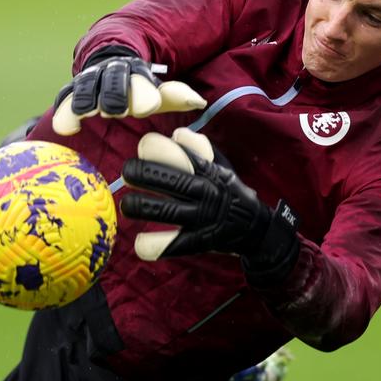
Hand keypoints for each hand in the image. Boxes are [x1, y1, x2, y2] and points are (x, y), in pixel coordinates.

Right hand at [52, 55, 205, 135]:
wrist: (110, 61)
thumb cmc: (140, 89)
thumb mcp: (159, 92)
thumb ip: (176, 96)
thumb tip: (198, 101)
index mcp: (136, 73)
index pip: (140, 80)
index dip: (144, 92)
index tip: (149, 107)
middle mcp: (111, 73)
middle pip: (112, 81)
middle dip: (115, 94)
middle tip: (116, 111)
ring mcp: (89, 80)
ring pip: (85, 86)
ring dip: (86, 99)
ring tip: (86, 114)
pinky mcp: (71, 91)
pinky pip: (64, 98)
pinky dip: (64, 110)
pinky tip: (67, 129)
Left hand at [120, 129, 299, 274]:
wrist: (254, 227)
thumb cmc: (228, 191)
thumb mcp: (220, 165)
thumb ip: (199, 148)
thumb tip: (175, 135)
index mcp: (209, 171)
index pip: (183, 154)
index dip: (159, 149)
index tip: (144, 146)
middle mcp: (205, 193)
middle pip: (171, 181)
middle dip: (142, 175)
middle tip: (126, 173)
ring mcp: (202, 219)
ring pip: (166, 212)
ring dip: (140, 207)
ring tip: (126, 205)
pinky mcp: (199, 242)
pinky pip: (173, 245)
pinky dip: (153, 245)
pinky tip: (139, 243)